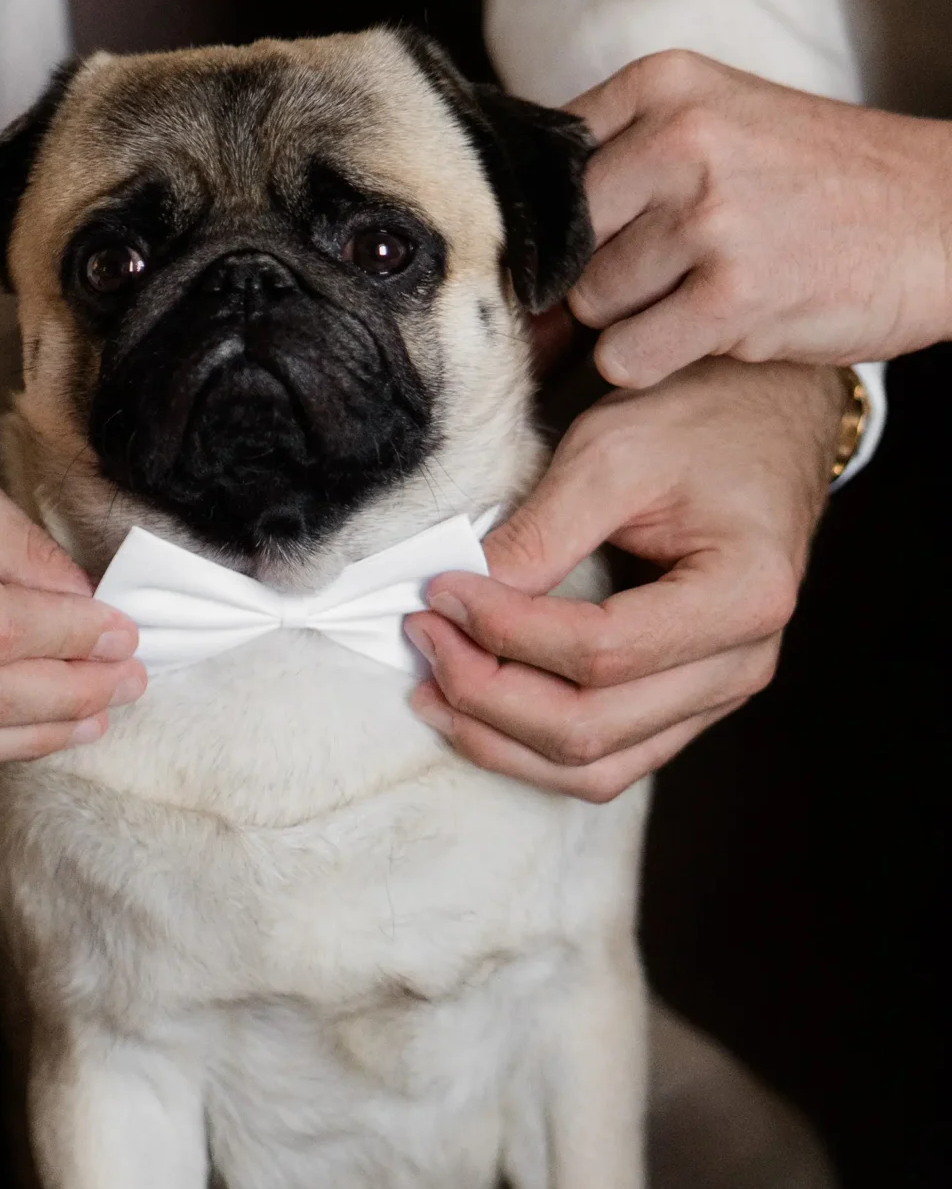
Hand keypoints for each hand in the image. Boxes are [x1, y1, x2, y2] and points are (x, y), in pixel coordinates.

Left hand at [403, 359, 839, 800]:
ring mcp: (719, 695)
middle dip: (485, 693)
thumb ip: (540, 533)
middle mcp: (743, 664)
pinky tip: (474, 711)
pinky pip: (607, 761)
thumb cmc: (701, 421)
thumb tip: (459, 596)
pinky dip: (531, 747)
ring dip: (499, 740)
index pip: (600, 652)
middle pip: (591, 727)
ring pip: (594, 768)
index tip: (439, 590)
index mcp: (745, 596)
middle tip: (421, 635)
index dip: (505, 631)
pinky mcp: (688, 705)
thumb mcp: (613, 452)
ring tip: (430, 690)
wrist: (766, 421)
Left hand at [565, 49, 951, 385]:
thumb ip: (625, 150)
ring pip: (591, 304)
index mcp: (667, 84)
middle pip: (561, 243)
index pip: (544, 164)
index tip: (589, 241)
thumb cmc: (822, 183)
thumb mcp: (723, 118)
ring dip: (630, 322)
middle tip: (657, 281)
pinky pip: (626, 356)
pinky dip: (651, 364)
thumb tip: (510, 230)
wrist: (945, 217)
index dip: (551, 222)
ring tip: (699, 299)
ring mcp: (709, 216)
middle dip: (591, 278)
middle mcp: (681, 138)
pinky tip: (707, 336)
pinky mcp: (734, 295)